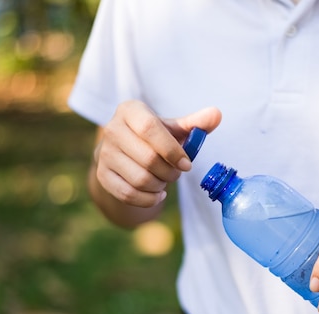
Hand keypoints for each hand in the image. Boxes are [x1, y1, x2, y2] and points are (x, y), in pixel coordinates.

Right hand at [94, 100, 221, 206]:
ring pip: (140, 179)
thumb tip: (216, 115)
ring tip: (165, 180)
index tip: (187, 165)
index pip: (149, 128)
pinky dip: (148, 199)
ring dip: (160, 185)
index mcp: (130, 110)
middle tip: (177, 173)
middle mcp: (112, 129)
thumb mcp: (174, 129)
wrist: (126, 155)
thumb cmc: (156, 139)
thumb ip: (196, 123)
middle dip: (170, 171)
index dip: (172, 150)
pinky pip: (129, 194)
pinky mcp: (102, 175)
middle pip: (148, 158)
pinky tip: (157, 194)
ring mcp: (104, 154)